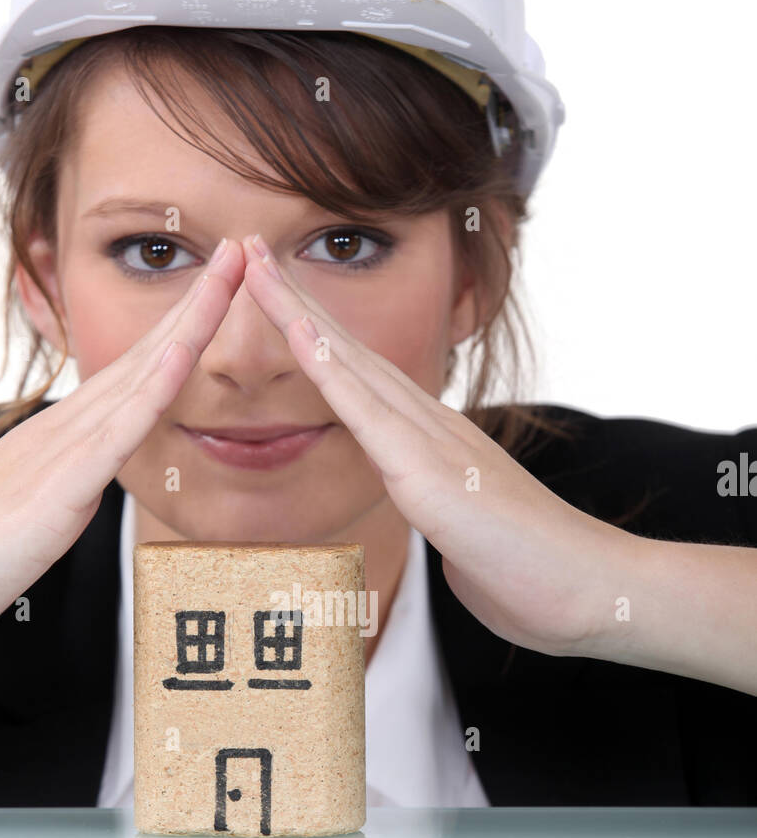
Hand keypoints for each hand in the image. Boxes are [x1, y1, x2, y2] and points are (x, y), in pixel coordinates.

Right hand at [0, 240, 245, 657]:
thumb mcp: (34, 515)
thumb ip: (66, 491)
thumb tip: (87, 483)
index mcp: (63, 437)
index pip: (133, 372)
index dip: (178, 328)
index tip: (218, 291)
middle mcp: (65, 428)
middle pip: (143, 354)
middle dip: (196, 302)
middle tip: (238, 249)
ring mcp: (61, 449)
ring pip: (140, 374)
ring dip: (190, 322)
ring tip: (229, 271)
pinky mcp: (60, 485)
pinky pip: (117, 430)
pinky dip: (155, 388)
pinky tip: (185, 354)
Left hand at [241, 234, 626, 659]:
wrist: (585, 586)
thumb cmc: (529, 570)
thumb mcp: (464, 533)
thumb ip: (441, 511)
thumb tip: (432, 513)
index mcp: (433, 442)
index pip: (362, 379)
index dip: (317, 335)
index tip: (277, 299)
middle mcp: (431, 426)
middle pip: (351, 352)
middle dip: (297, 300)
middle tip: (251, 251)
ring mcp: (432, 442)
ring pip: (352, 365)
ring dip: (299, 314)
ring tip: (257, 267)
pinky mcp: (429, 474)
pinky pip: (367, 412)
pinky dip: (327, 370)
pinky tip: (296, 333)